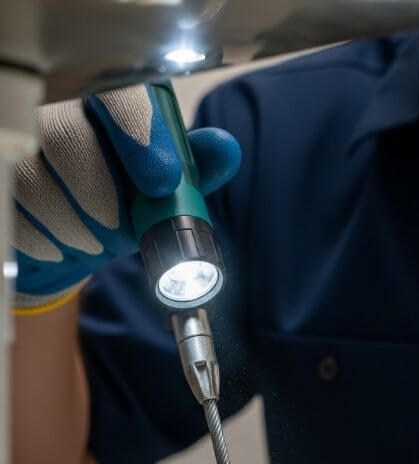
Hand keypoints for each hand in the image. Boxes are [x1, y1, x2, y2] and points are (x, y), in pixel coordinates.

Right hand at [12, 84, 240, 312]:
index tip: (162, 181)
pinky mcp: (0, 181)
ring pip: (36, 182)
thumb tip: (224, 149)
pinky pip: (18, 215)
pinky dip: (51, 241)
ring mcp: (18, 146)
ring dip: (80, 227)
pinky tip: (65, 241)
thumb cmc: (122, 200)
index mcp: (105, 102)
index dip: (140, 134)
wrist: (70, 236)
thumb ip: (194, 167)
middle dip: (105, 196)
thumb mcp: (164, 187)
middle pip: (68, 138)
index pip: (118, 95)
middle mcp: (54, 112)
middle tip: (125, 227)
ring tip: (98, 237)